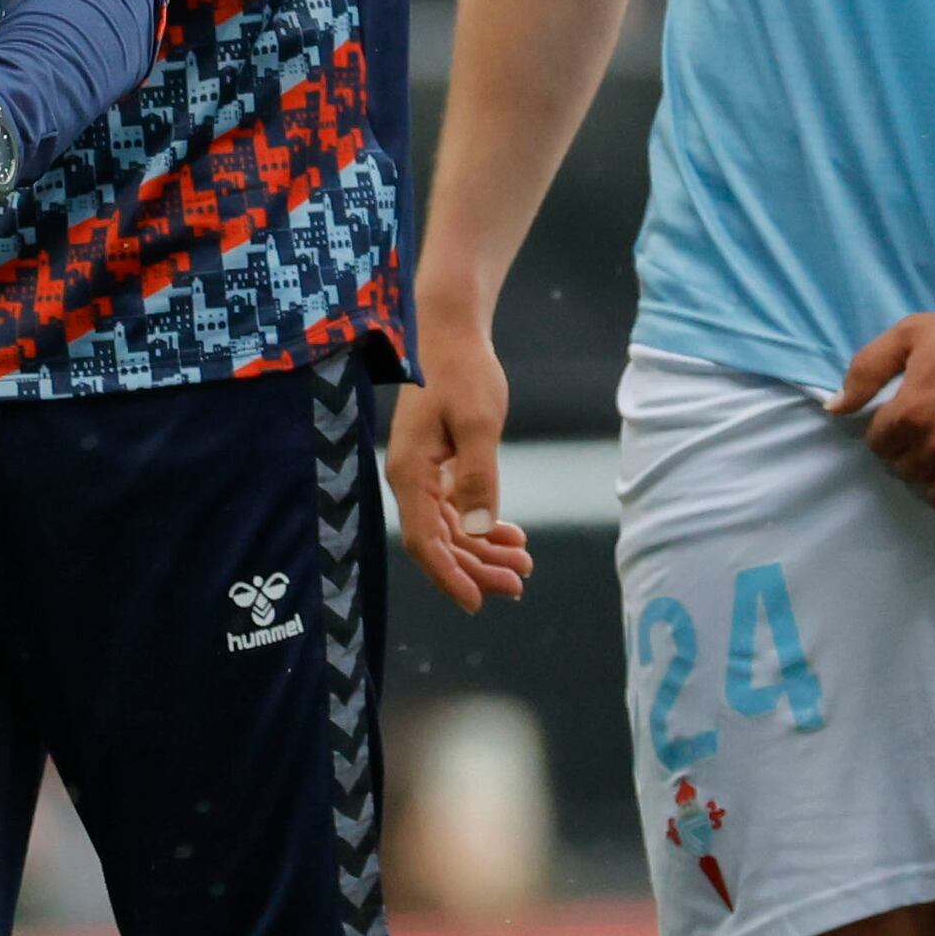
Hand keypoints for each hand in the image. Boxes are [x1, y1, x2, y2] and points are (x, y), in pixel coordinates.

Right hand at [384, 308, 535, 612]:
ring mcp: (422, 474)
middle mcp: (410, 479)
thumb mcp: (479, 423)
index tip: (478, 603)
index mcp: (411, 472)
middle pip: (440, 542)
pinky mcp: (437, 466)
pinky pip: (456, 511)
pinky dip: (482, 528)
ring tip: (524, 564)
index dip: (450, 576)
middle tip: (520, 583)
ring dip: (484, 552)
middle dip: (477, 569)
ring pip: (450, 531)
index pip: (425, 541)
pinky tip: (512, 536)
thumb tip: (481, 530)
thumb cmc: (463, 371)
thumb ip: (478, 477)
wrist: (451, 332)